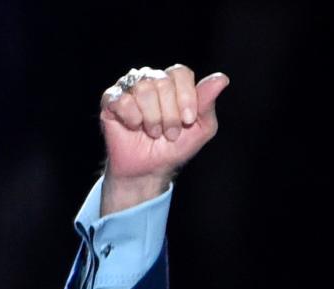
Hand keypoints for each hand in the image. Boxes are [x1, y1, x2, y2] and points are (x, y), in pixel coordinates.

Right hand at [99, 65, 229, 213]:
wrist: (150, 170)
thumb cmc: (175, 148)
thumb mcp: (200, 130)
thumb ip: (208, 104)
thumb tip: (222, 78)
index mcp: (172, 82)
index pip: (180, 73)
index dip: (186, 98)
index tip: (188, 121)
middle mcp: (150, 79)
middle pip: (162, 82)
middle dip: (170, 115)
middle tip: (169, 133)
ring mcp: (129, 87)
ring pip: (143, 89)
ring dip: (152, 120)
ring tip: (153, 132)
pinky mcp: (111, 99)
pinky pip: (123, 100)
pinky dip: (132, 120)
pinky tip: (134, 127)